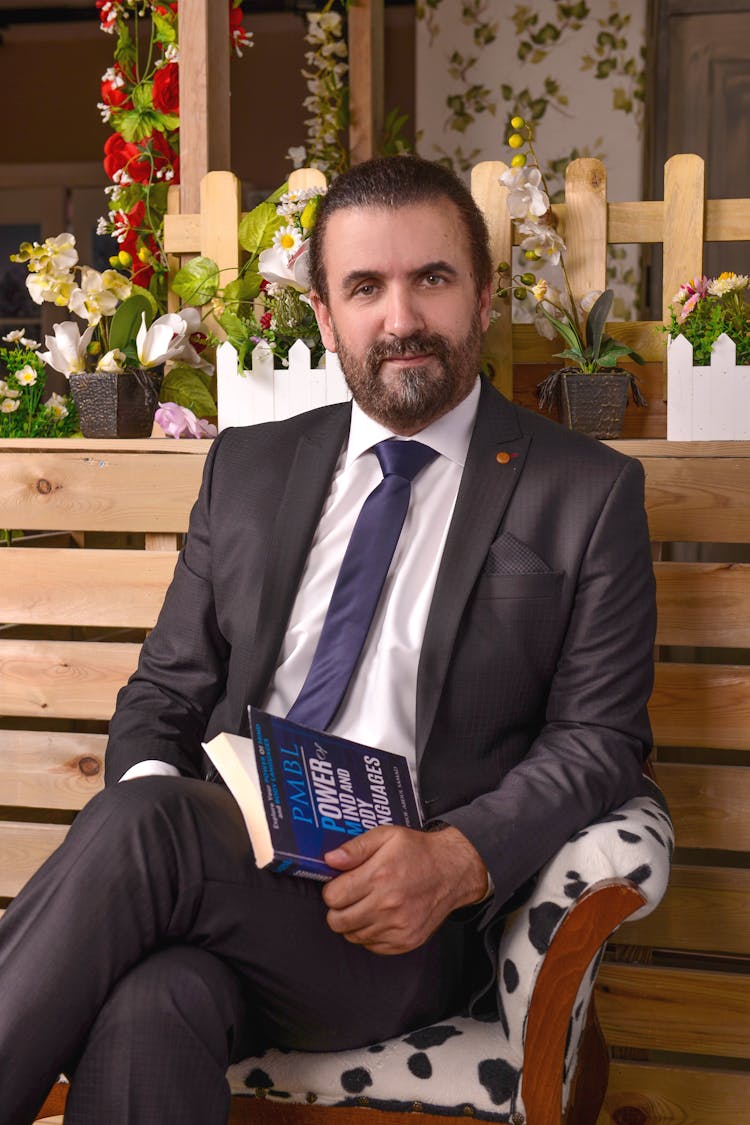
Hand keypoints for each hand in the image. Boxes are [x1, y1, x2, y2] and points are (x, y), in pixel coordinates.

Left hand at [321, 824, 488, 954]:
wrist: (453, 871)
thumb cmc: (419, 852)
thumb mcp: (386, 835)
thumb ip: (355, 848)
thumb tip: (330, 859)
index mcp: (380, 876)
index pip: (333, 897)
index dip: (332, 890)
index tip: (340, 885)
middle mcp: (388, 905)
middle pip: (338, 921)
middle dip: (338, 909)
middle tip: (350, 897)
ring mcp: (398, 926)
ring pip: (352, 936)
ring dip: (353, 922)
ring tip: (367, 904)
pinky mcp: (406, 941)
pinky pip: (371, 946)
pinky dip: (370, 934)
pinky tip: (379, 917)